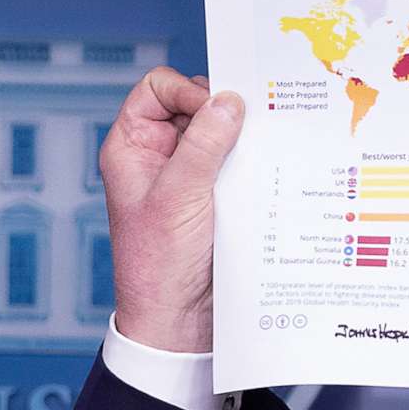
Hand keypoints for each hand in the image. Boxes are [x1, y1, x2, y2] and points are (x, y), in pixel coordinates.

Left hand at [97, 68, 243, 353]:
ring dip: (246, 138)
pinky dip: (256, 160)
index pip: (158, 88)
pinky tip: (276, 166)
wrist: (179, 321)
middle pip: (196, 106)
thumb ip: (204, 145)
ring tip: (270, 145)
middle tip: (256, 123)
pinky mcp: (217, 195)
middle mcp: (158, 156)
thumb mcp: (179, 196)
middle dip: (225, 111)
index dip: (187, 91)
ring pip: (222, 134)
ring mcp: (189, 175)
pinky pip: (239, 163)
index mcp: (132, 147)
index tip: (216, 113)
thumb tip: (230, 100)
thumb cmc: (160, 263)